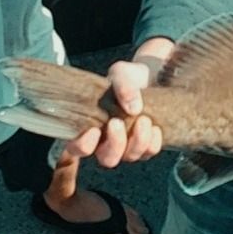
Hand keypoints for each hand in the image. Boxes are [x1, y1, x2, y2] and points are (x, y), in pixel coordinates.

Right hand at [57, 44, 170, 172]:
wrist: (150, 78)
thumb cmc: (126, 79)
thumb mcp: (121, 74)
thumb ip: (122, 85)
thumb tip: (133, 107)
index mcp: (89, 127)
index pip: (77, 148)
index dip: (83, 145)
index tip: (94, 130)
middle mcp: (106, 142)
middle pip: (107, 159)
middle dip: (115, 144)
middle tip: (117, 122)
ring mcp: (127, 147)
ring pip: (130, 156)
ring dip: (138, 140)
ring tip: (143, 119)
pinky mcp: (146, 146)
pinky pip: (150, 152)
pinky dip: (153, 141)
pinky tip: (155, 126)